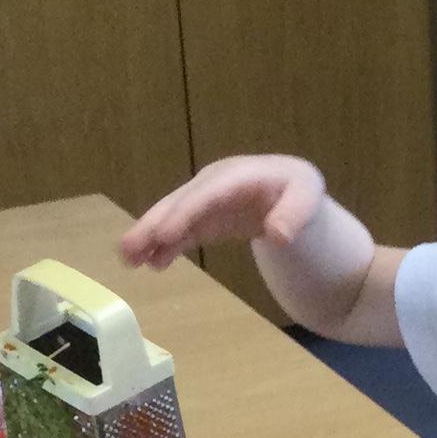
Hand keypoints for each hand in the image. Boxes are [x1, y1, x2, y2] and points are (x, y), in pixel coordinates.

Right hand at [121, 155, 326, 268]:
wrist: (292, 195)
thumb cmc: (300, 192)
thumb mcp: (308, 195)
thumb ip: (296, 213)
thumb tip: (278, 235)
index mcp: (239, 174)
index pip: (208, 193)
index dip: (185, 212)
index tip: (163, 234)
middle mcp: (215, 183)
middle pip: (181, 202)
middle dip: (154, 224)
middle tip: (128, 248)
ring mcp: (206, 200)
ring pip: (174, 216)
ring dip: (150, 236)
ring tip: (128, 259)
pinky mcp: (204, 217)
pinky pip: (182, 231)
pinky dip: (166, 245)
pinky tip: (153, 263)